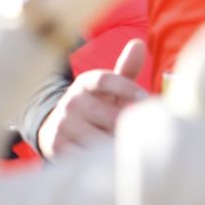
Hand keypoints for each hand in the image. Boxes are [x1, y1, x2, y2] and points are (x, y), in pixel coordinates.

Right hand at [37, 39, 147, 157]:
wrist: (57, 128)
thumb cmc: (95, 107)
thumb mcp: (108, 88)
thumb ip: (126, 69)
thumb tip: (139, 43)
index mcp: (86, 82)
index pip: (106, 80)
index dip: (128, 89)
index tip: (147, 99)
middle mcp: (72, 100)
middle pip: (113, 117)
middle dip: (129, 129)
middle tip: (141, 136)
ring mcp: (64, 122)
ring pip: (103, 140)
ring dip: (117, 147)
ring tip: (127, 150)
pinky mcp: (58, 144)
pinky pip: (90, 156)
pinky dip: (102, 160)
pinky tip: (109, 160)